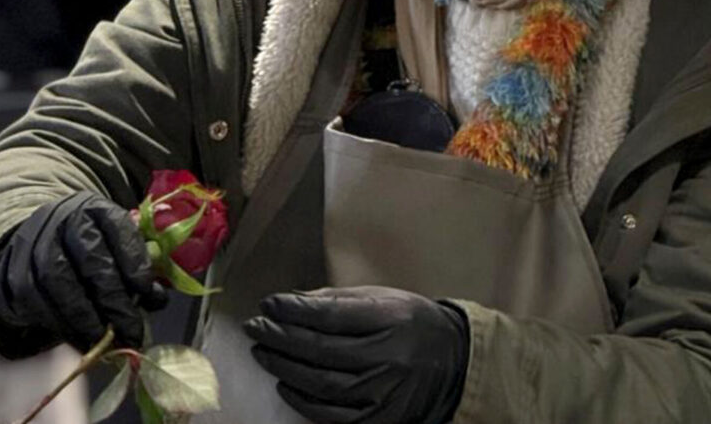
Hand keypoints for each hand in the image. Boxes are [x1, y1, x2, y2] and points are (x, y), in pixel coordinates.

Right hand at [0, 191, 168, 357]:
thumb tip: (158, 298)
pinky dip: (67, 328)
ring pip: (63, 286)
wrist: (33, 250)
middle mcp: (61, 221)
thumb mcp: (113, 245)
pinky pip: (41, 306)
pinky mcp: (17, 276)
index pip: (117, 228)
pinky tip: (85, 342)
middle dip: (116, 301)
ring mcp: (34, 247)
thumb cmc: (88, 252)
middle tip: (134, 330)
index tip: (149, 292)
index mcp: (94, 208)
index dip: (135, 262)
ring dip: (89, 320)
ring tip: (110, 342)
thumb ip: (138, 264)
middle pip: (92, 261)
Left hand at [245, 286, 468, 423]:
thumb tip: (290, 302)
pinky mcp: (380, 421)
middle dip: (280, 337)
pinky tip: (286, 384)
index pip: (331, 314)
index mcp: (392, 319)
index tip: (269, 303)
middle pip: (320, 350)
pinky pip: (330, 415)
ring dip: (284, 368)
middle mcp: (390, 358)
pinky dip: (302, 400)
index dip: (293, 309)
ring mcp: (385, 394)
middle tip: (255, 327)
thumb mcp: (384, 299)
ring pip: (320, 384)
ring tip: (263, 352)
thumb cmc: (411, 324)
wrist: (454, 364)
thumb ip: (338, 300)